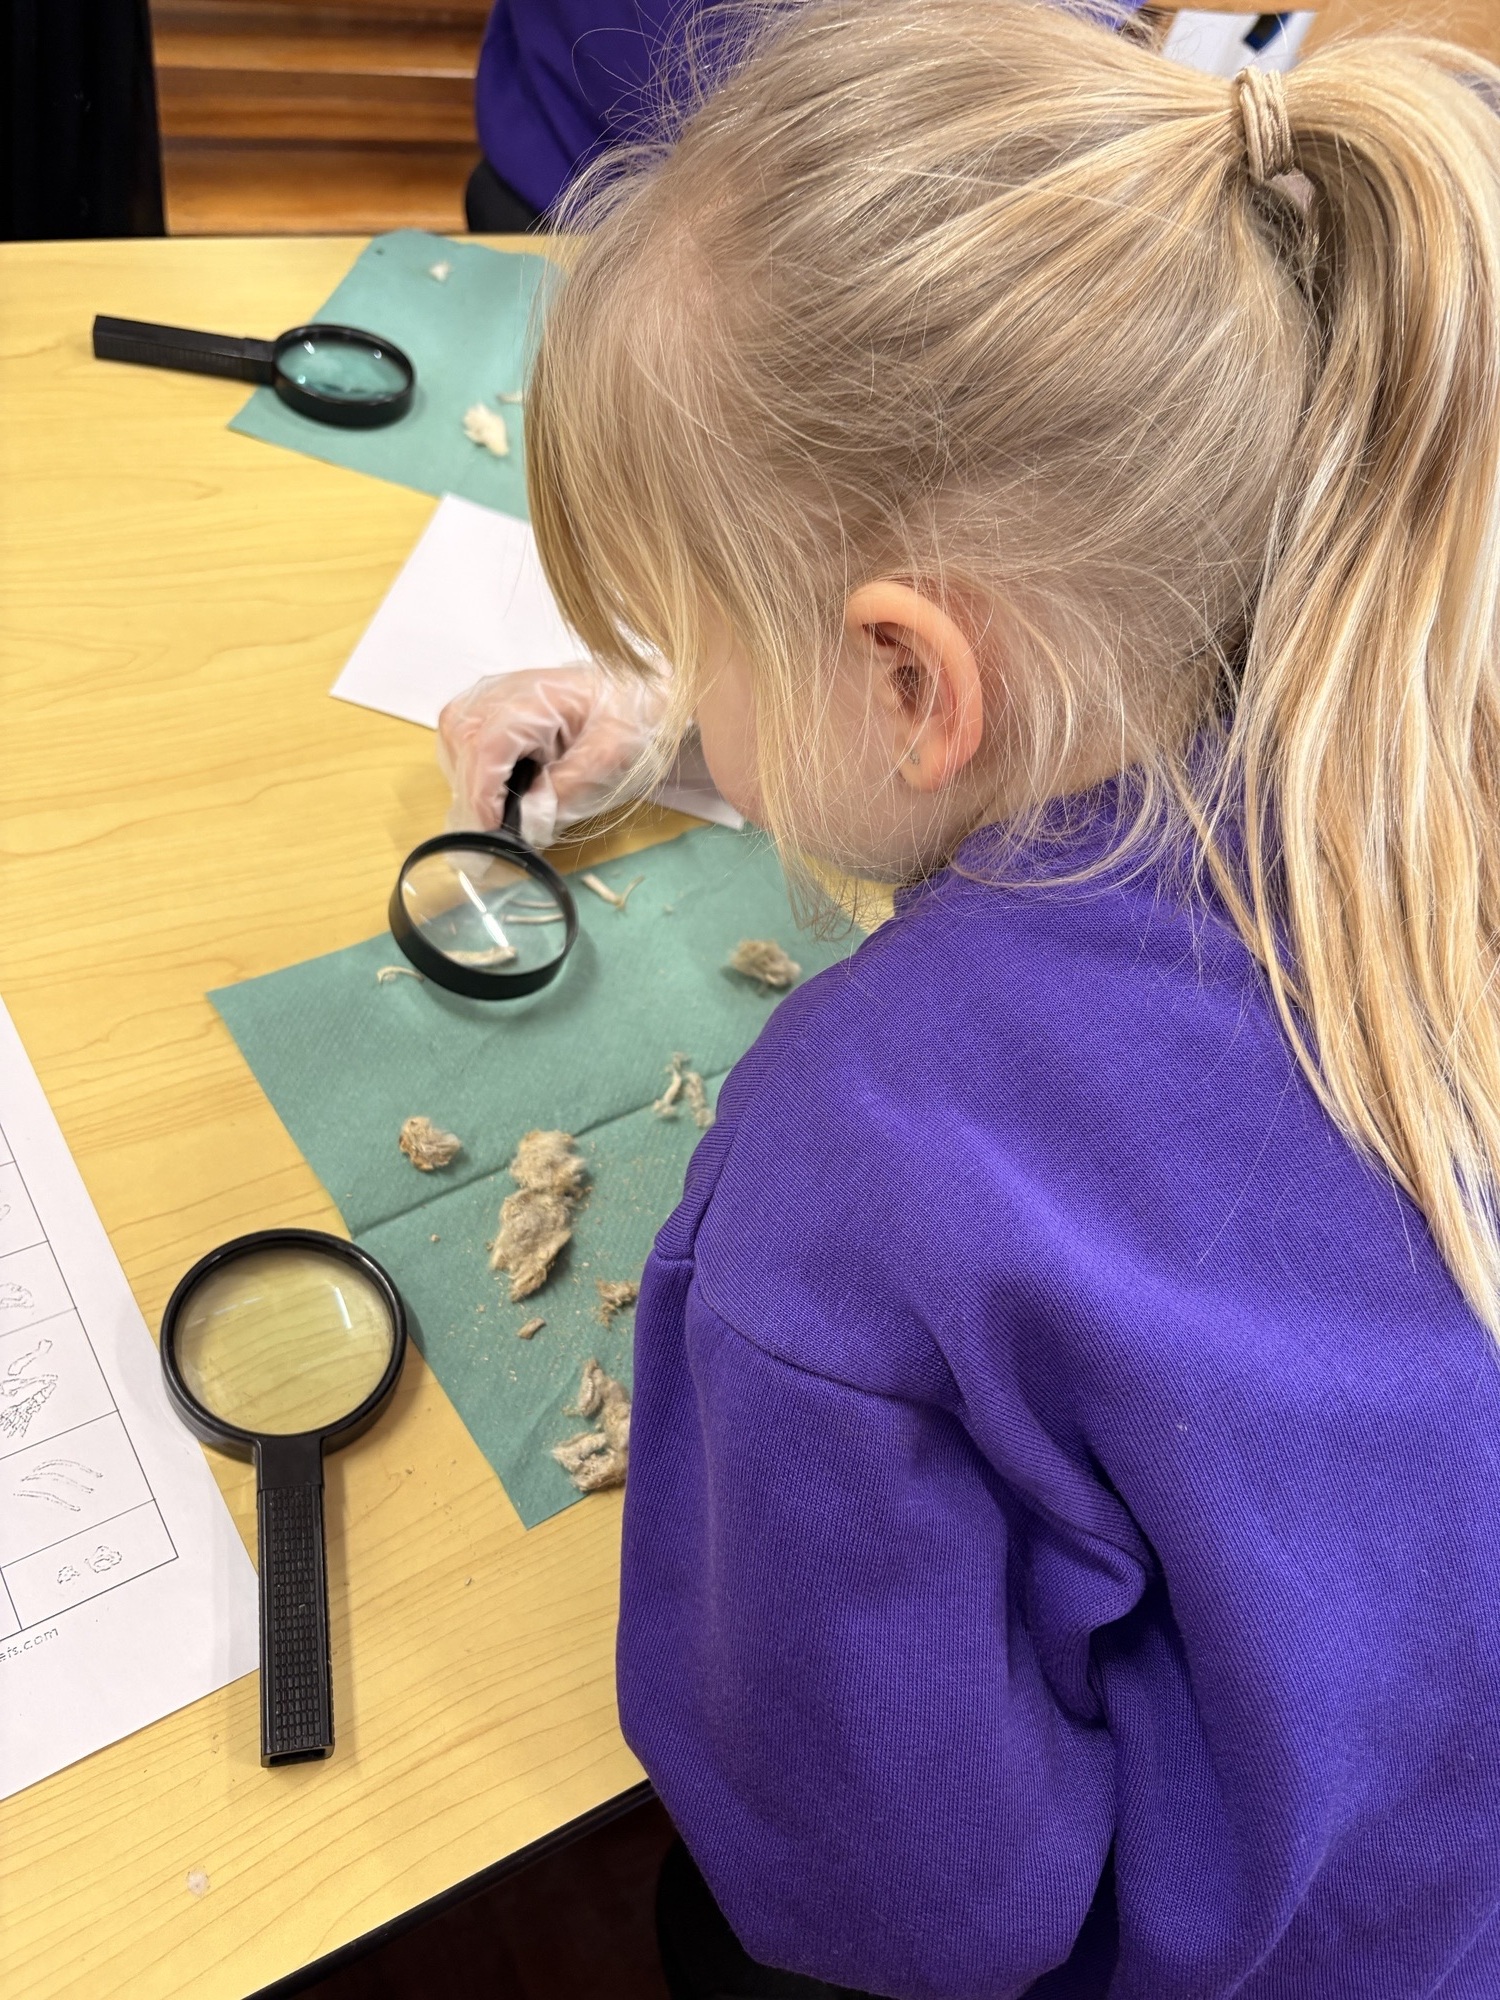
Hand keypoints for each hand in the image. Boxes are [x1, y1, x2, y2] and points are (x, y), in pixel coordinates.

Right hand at [437, 663, 669, 847]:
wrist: (636, 693)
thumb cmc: (628, 720)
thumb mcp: (611, 757)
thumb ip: (567, 788)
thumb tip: (525, 818)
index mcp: (539, 696)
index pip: (488, 745)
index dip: (484, 793)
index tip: (492, 830)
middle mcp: (505, 687)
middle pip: (462, 741)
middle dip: (474, 792)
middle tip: (496, 830)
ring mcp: (492, 692)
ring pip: (455, 739)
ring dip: (470, 781)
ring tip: (499, 809)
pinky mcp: (489, 704)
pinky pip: (461, 737)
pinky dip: (472, 768)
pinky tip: (498, 787)